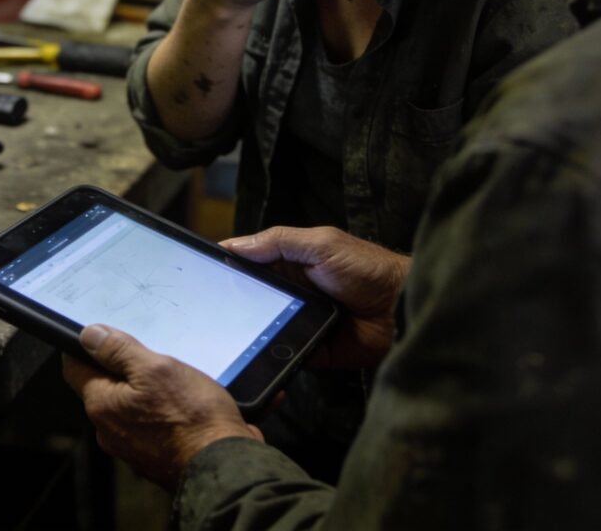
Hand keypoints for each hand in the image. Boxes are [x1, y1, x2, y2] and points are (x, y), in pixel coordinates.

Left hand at [63, 324, 260, 490]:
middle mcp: (109, 430)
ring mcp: (131, 446)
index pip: (74, 368)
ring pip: (128, 405)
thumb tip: (88, 335)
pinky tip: (182, 399)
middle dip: (119, 366)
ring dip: (143, 388)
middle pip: (102, 386)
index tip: (102, 332)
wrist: (225, 466)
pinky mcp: (154, 454)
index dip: (84, 346)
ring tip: (170, 375)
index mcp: (102, 406)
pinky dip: (159, 408)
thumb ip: (119, 351)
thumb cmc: (191, 417)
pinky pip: (148, 422)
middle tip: (147, 350)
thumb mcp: (155, 369)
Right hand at [222, 226, 409, 368]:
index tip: (199, 275)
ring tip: (222, 337)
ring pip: (262, 328)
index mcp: (289, 262)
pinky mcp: (310, 350)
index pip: (250, 264)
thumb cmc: (364, 267)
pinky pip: (282, 355)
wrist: (400, 310)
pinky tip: (254, 357)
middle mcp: (290, 291)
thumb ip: (279, 242)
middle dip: (231, 304)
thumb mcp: (320, 244)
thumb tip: (234, 244)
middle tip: (205, 312)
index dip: (227, 268)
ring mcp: (298, 321)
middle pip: (250, 298)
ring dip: (249, 331)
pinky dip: (272, 357)